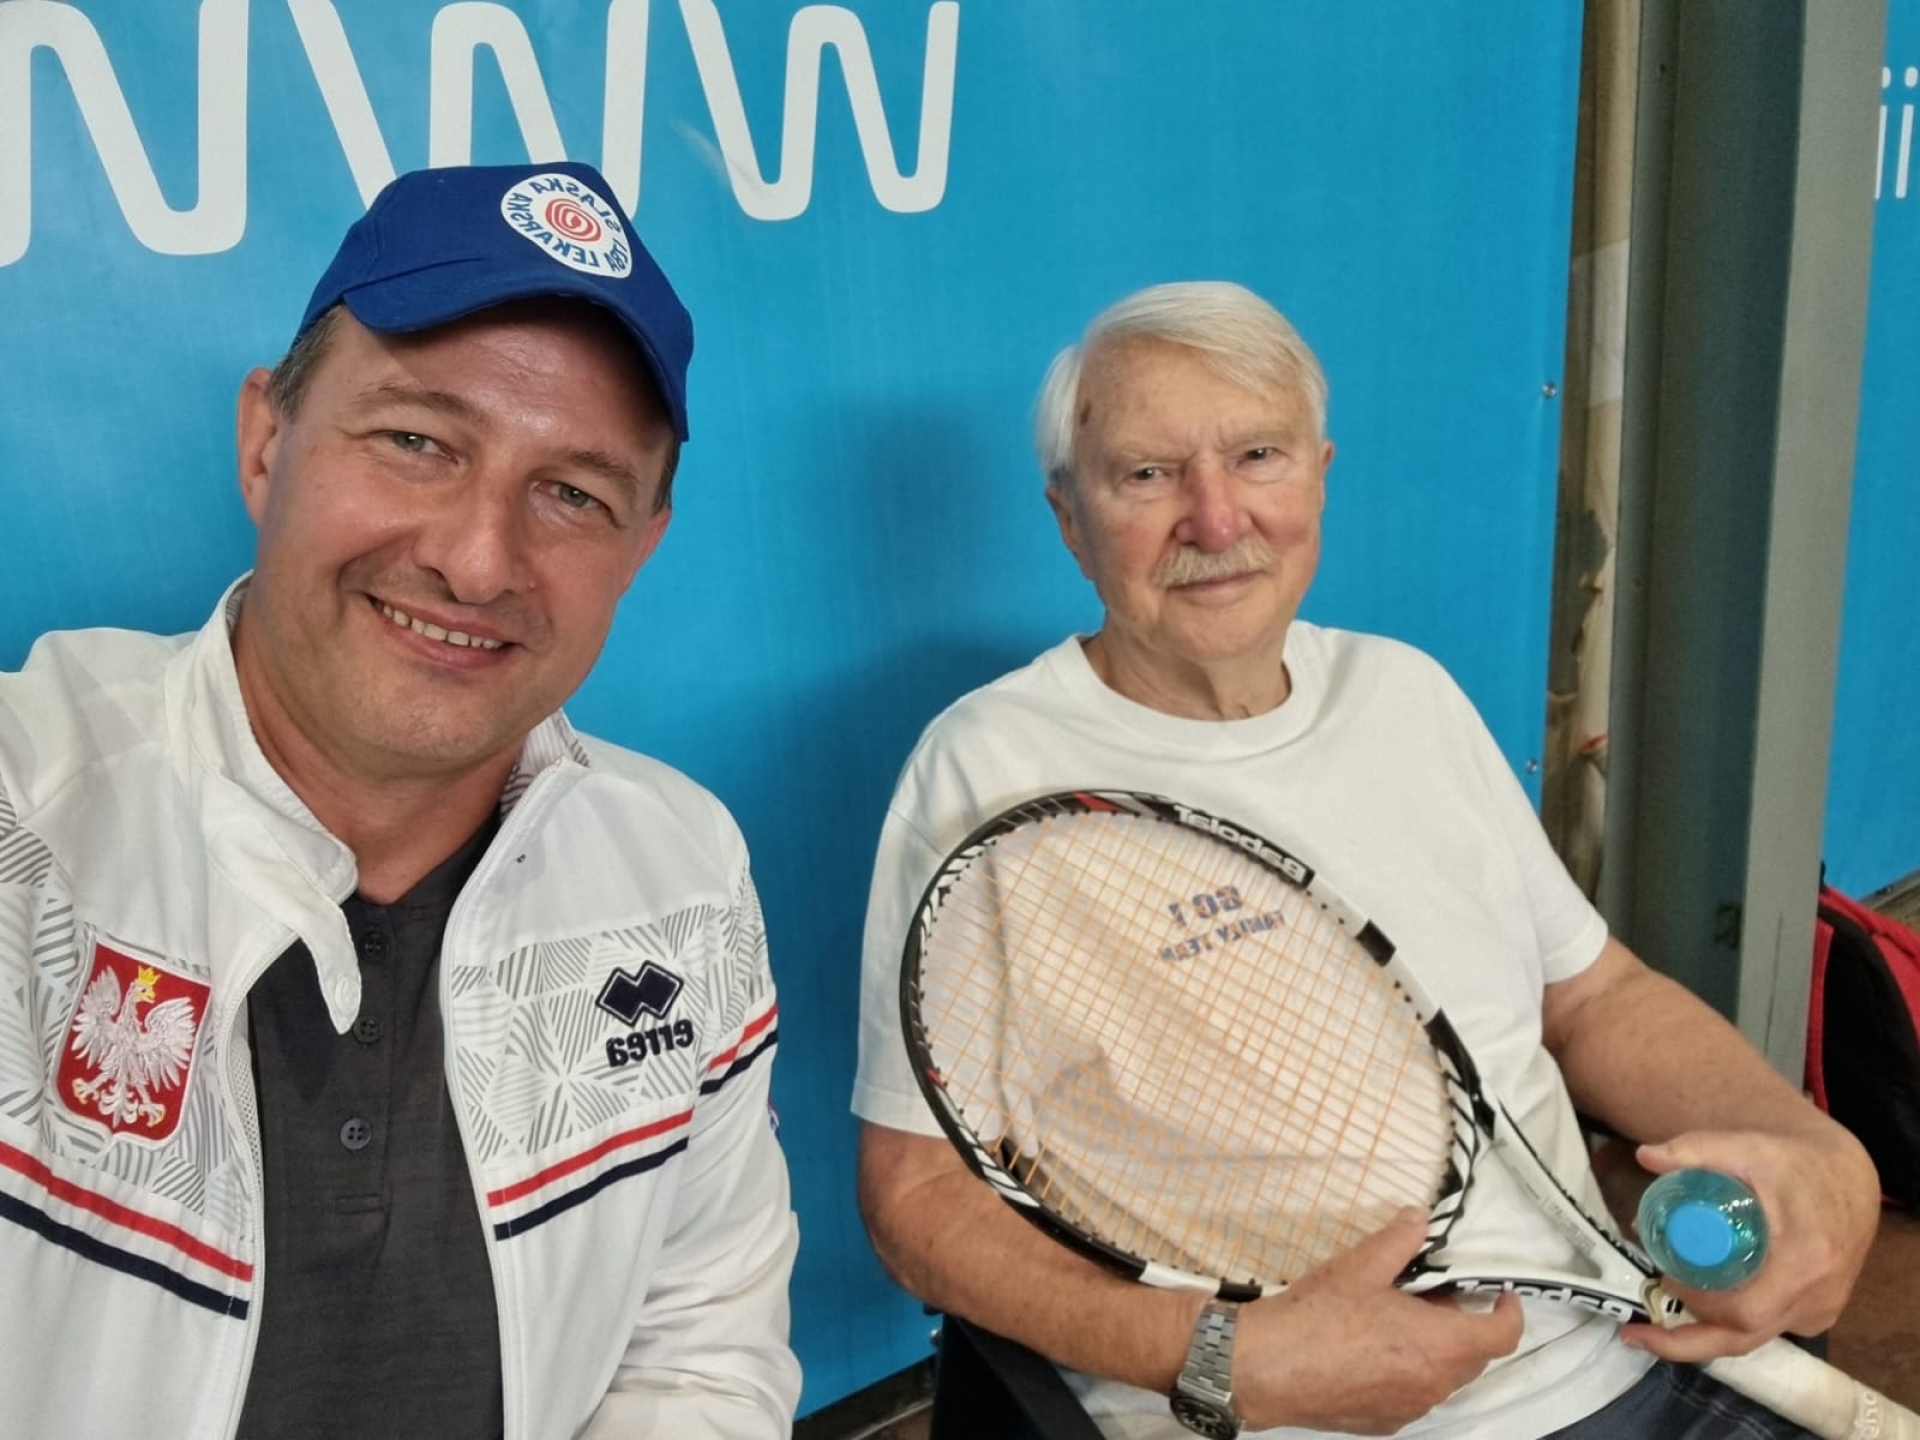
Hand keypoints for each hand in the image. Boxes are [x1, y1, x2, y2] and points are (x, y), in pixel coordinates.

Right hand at [1228, 1208, 1524, 1433]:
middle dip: (1462, 1325)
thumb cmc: (1318, 1318)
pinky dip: (1406, 1373)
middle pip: (1473, 1357)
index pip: (1502, 1336)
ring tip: (1393, 1321)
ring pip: (1441, 1377)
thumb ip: (1400, 1240)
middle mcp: (1433, 1384)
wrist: (1269, 1367)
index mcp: (1440, 1344)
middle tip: (1428, 1296)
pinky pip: (1411, 1395)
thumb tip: (1418, 1218)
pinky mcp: (1383, 1423)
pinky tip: (1368, 1351)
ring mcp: (1409, 1408)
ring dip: (1433, 1351)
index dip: (1509, 1313)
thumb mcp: (1361, 1266)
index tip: (1499, 1295)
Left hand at [1620, 1128, 1878, 1362]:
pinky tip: (1696, 1306)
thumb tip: (1645, 1155)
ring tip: (1652, 1328)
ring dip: (1704, 1333)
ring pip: (1754, 1337)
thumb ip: (1697, 1148)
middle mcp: (1817, 1296)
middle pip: (1744, 1336)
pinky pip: (1768, 1327)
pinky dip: (1730, 1322)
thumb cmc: (1795, 1162)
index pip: (1745, 1309)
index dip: (1699, 1304)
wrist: (1849, 1179)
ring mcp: (1820, 1310)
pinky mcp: (1818, 1313)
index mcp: (1804, 1259)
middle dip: (1686, 1339)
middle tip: (1637, 1330)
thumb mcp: (1747, 1146)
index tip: (1663, 1279)